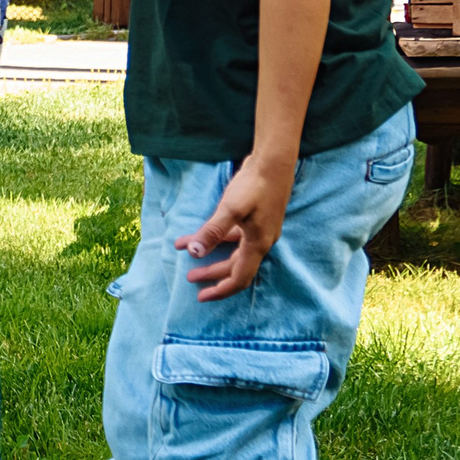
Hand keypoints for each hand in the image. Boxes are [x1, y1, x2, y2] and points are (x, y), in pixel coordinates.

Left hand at [176, 152, 296, 300]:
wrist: (274, 162)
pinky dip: (216, 236)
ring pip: (232, 250)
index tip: (202, 297)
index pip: (238, 277)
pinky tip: (200, 233)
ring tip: (186, 250)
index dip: (220, 290)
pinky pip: (233, 234)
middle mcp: (261, 241)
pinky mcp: (256, 217)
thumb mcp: (231, 209)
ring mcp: (259, 229)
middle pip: (234, 266)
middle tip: (189, 277)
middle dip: (211, 273)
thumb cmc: (255, 185)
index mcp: (257, 244)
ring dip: (210, 252)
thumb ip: (212, 231)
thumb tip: (194, 253)